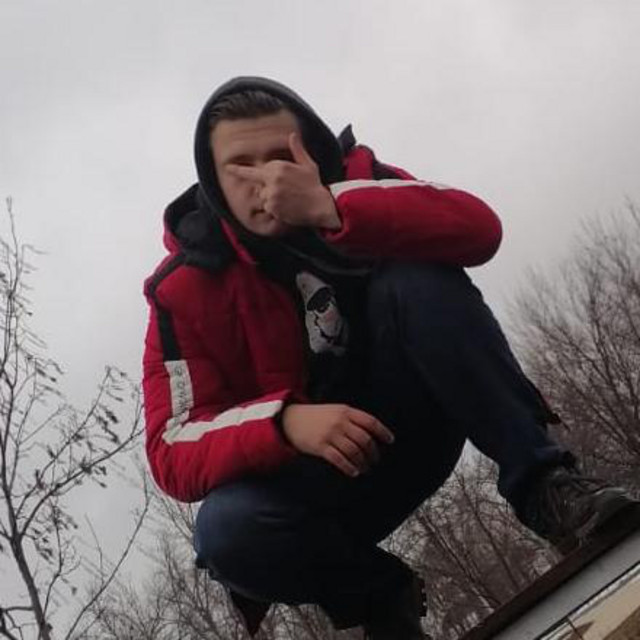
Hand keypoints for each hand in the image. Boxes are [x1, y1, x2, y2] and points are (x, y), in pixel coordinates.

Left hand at [226, 133, 340, 229]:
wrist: (321, 206)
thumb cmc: (314, 185)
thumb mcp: (308, 165)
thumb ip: (297, 150)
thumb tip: (293, 135)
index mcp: (278, 167)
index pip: (253, 170)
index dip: (238, 170)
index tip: (227, 168)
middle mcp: (272, 179)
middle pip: (259, 185)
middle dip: (268, 188)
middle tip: (286, 192)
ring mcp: (271, 194)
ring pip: (263, 197)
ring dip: (272, 199)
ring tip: (288, 199)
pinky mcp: (273, 207)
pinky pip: (267, 208)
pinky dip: (275, 210)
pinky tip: (287, 208)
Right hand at [280, 403, 393, 476]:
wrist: (291, 419)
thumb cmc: (316, 416)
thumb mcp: (335, 410)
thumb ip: (351, 418)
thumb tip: (370, 433)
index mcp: (346, 411)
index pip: (370, 421)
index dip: (382, 432)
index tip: (390, 440)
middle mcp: (340, 422)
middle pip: (364, 439)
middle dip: (373, 452)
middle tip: (375, 460)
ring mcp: (330, 434)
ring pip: (354, 451)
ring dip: (363, 462)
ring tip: (366, 468)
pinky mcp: (321, 446)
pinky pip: (339, 459)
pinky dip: (349, 467)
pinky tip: (354, 471)